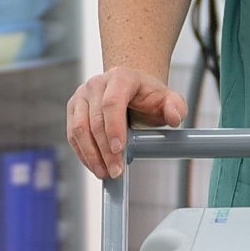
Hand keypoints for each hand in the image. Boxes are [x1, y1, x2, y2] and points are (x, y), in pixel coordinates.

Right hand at [68, 65, 185, 179]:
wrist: (132, 91)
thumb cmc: (148, 97)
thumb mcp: (168, 100)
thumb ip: (176, 107)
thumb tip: (174, 118)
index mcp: (120, 77)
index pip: (112, 103)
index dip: (113, 128)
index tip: (119, 150)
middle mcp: (97, 84)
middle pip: (95, 120)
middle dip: (105, 150)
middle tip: (116, 171)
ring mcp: (82, 96)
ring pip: (79, 129)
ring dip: (91, 155)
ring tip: (105, 173)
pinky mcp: (74, 109)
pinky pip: (73, 134)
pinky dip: (83, 153)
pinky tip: (95, 166)